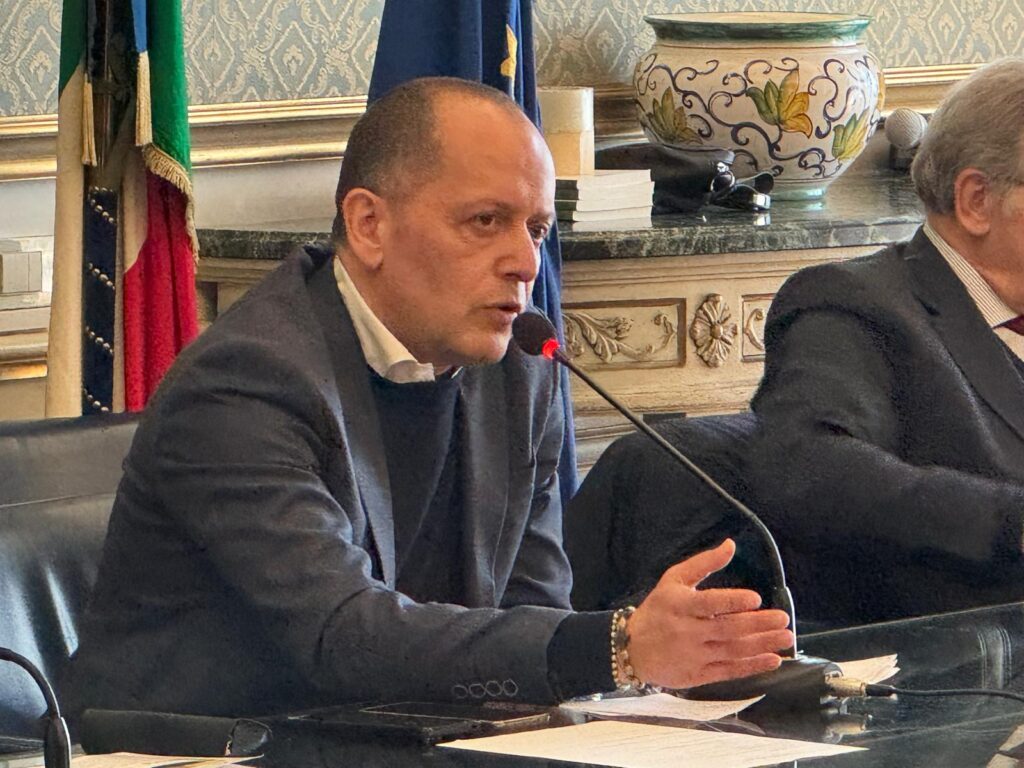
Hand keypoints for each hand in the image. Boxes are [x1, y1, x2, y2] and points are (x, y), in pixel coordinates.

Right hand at [626, 538, 792, 688]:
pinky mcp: (698, 675)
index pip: (709, 603)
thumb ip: (703, 563)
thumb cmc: (658, 609)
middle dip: (758, 625)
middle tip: (783, 619)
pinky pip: (729, 671)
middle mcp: (687, 631)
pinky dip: (752, 666)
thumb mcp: (673, 580)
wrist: (631, 647)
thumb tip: (730, 545)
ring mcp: (693, 655)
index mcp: (680, 604)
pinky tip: (771, 659)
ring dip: (762, 645)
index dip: (733, 601)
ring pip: (732, 651)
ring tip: (785, 638)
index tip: (756, 599)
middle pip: (727, 629)